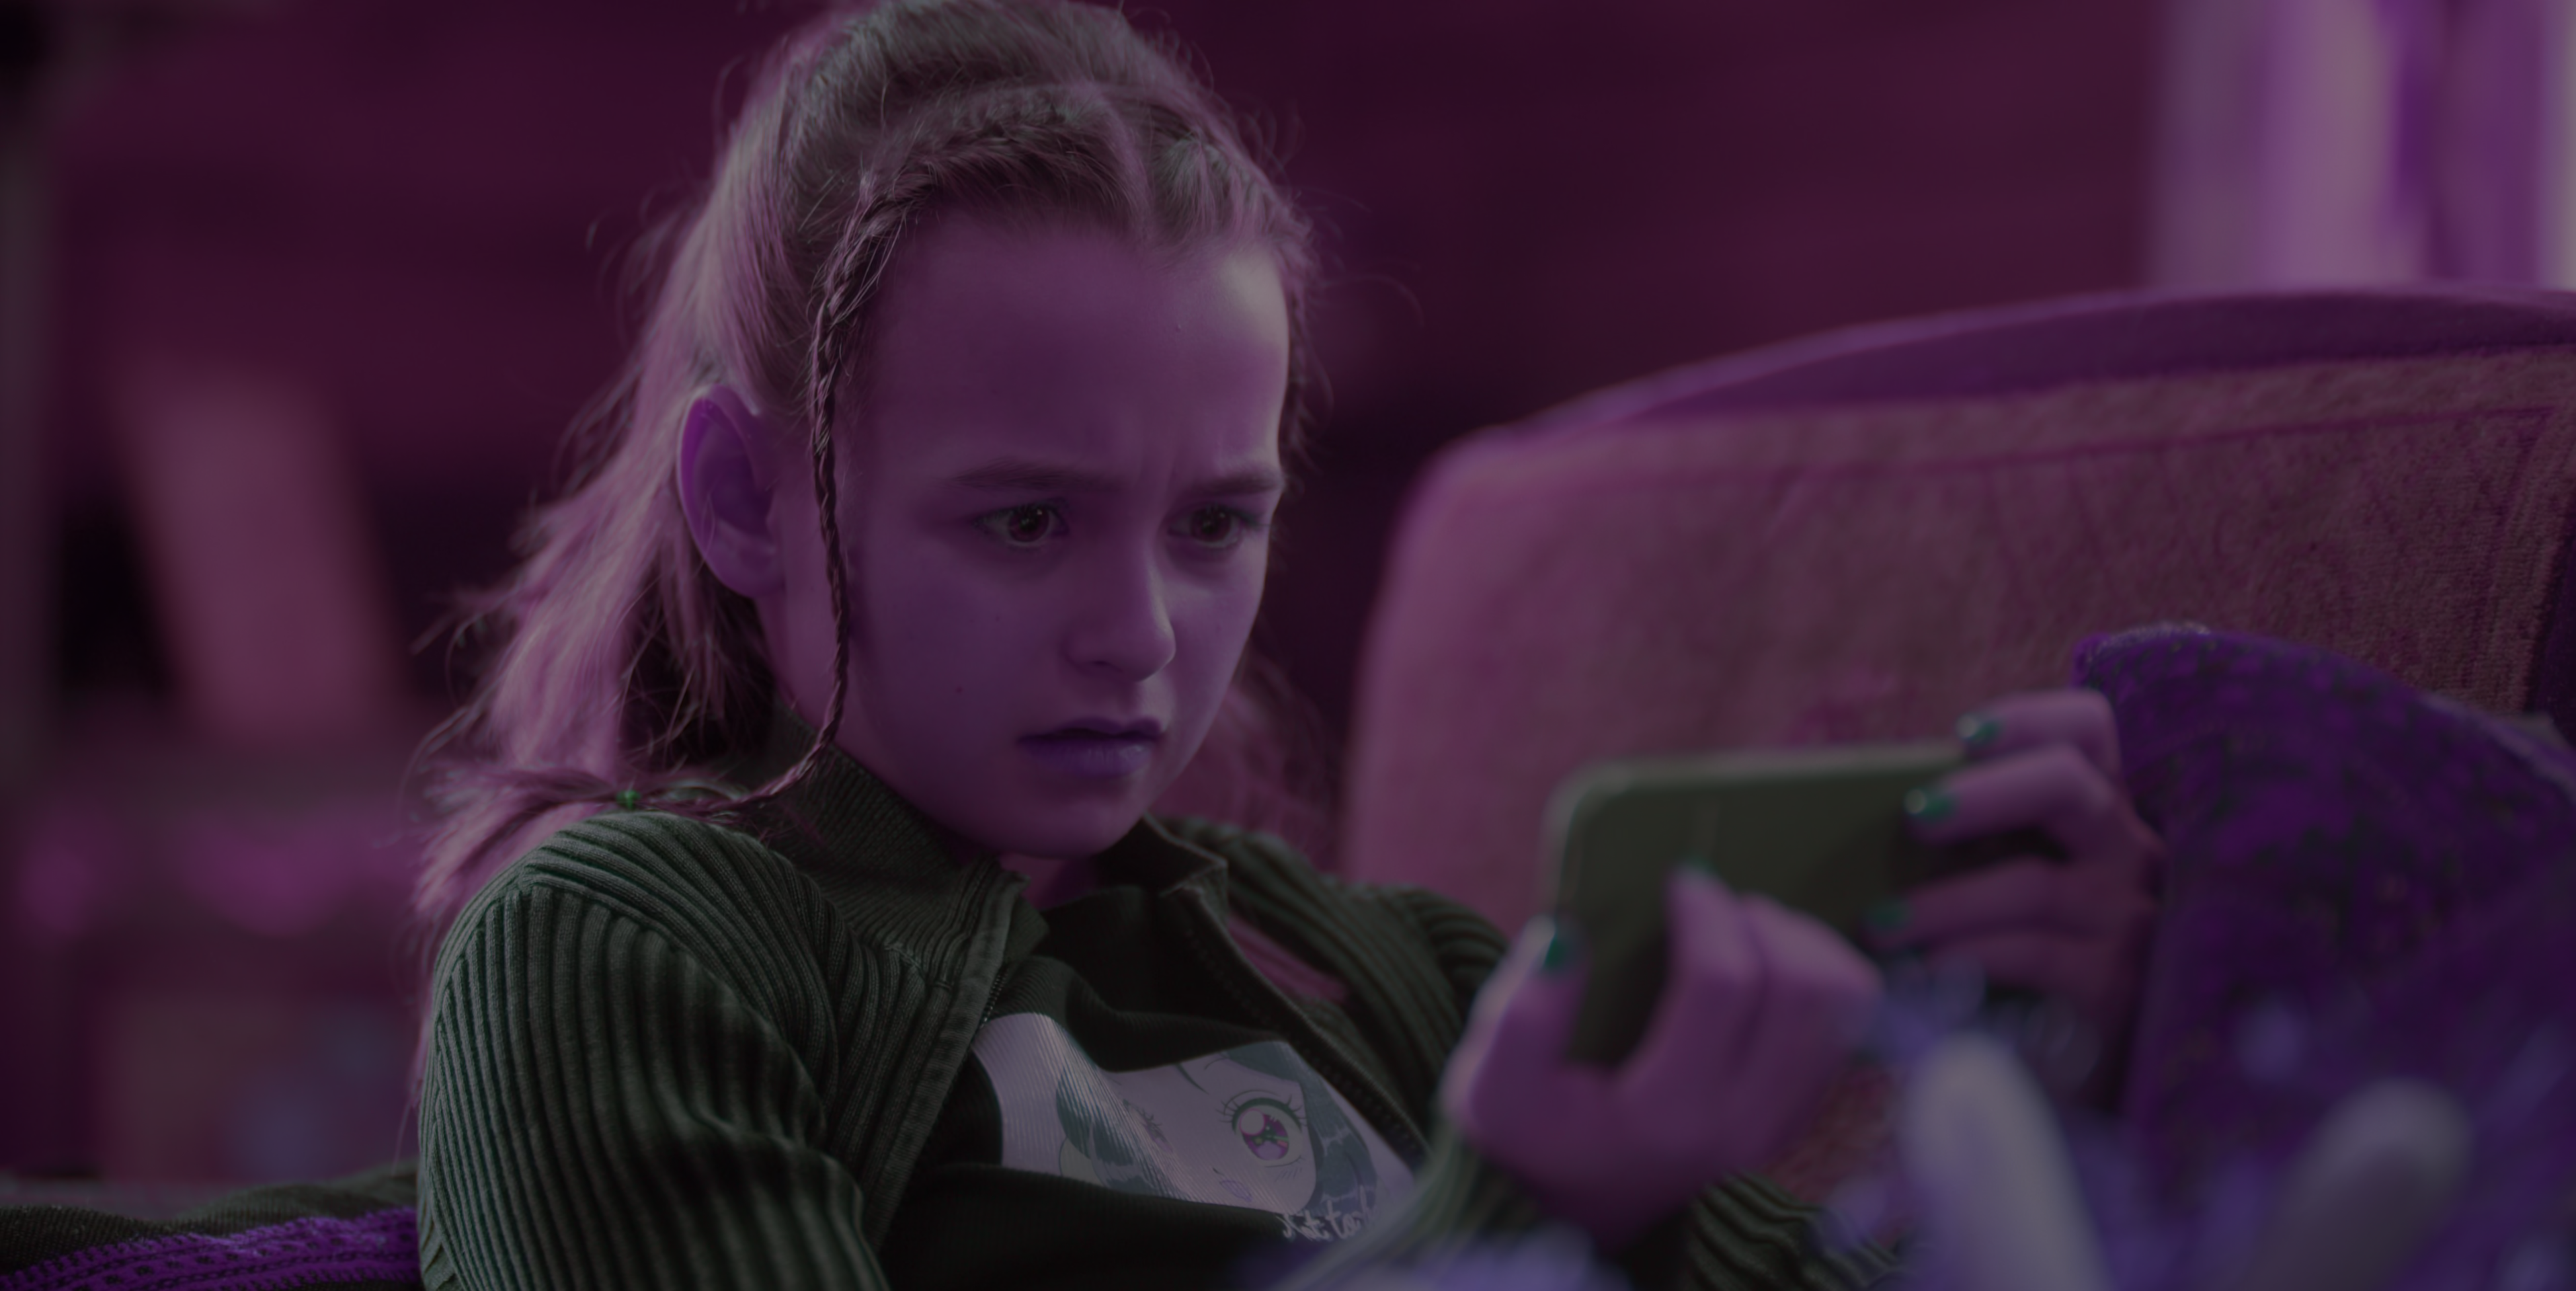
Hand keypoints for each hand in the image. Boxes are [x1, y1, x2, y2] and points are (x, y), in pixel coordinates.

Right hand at [1440, 866, 1881, 1249]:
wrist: (1574, 1212)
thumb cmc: (1531, 1140)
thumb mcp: (1490, 1089)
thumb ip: (1518, 1015)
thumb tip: (1565, 931)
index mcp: (1667, 1114)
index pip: (1723, 986)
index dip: (1708, 914)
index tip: (1679, 880)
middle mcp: (1741, 1126)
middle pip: (1804, 991)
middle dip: (1764, 921)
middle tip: (1715, 902)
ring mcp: (1779, 1127)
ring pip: (1844, 1008)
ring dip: (1805, 945)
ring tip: (1749, 926)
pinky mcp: (1797, 1119)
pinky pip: (1849, 1031)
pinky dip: (1823, 979)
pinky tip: (1770, 964)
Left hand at [1869, 689, 2163, 1073]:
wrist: (2075, 1078)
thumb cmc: (2023, 966)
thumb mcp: (2006, 888)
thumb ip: (1971, 843)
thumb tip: (1866, 814)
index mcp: (2097, 815)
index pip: (2090, 732)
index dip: (2031, 718)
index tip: (1963, 733)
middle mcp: (2128, 855)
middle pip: (2068, 784)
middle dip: (1984, 791)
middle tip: (1914, 818)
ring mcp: (2128, 920)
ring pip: (2033, 884)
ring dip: (1942, 903)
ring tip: (1877, 922)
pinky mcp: (2114, 987)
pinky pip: (2032, 956)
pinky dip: (1966, 957)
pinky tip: (1919, 972)